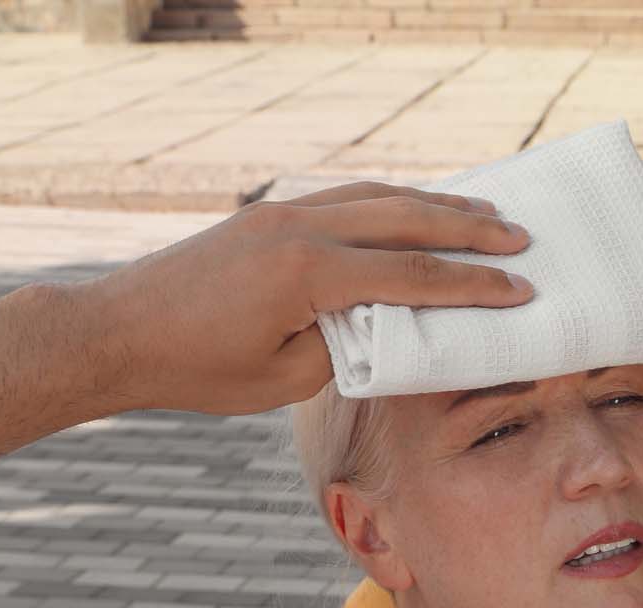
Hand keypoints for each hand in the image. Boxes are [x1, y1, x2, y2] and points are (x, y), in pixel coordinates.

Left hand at [78, 181, 533, 417]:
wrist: (120, 332)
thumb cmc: (198, 369)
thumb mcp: (286, 377)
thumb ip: (348, 344)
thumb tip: (394, 322)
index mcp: (308, 272)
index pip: (413, 275)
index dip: (473, 286)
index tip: (520, 290)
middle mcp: (299, 227)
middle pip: (408, 218)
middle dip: (471, 228)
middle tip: (522, 237)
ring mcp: (281, 212)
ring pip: (379, 196)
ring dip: (437, 204)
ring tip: (486, 210)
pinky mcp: (268, 214)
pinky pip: (347, 197)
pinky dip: (393, 200)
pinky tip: (417, 208)